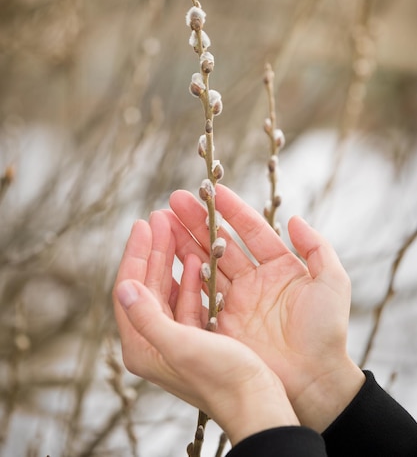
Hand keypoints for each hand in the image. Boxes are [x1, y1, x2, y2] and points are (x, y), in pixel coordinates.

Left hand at [113, 212, 298, 445]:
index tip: (144, 223)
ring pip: (170, 286)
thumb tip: (124, 287)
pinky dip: (193, 275)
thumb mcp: (181, 346)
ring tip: (177, 226)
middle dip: (155, 248)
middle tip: (160, 215)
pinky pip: (190, 297)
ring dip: (174, 257)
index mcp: (143, 344)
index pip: (130, 288)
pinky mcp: (199, 335)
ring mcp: (177, 336)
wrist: (257, 404)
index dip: (136, 253)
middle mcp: (155, 339)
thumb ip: (148, 318)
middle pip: (148, 283)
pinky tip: (199, 257)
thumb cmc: (221, 378)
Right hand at [165, 185, 364, 431]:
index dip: (232, 209)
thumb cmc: (327, 332)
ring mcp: (236, 301)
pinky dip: (184, 276)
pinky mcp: (222, 323)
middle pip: (220, 243)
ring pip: (205, 264)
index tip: (213, 189)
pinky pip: (200, 296)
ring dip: (184, 242)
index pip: (251, 230)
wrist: (316, 382)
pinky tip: (168, 256)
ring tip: (163, 221)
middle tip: (174, 200)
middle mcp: (253, 280)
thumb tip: (294, 218)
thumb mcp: (333, 283)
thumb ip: (317, 247)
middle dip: (197, 220)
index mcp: (279, 266)